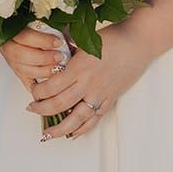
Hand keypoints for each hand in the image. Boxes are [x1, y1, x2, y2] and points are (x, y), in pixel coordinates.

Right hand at [0, 25, 67, 95]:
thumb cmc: (33, 21)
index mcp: (12, 29)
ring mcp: (11, 59)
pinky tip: (47, 87)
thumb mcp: (41, 20)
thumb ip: (50, 25)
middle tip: (59, 57)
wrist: (15, 27)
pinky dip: (36, 87)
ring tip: (57, 68)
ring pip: (22, 69)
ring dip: (42, 71)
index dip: (43, 41)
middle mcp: (8, 45)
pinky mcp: (17, 71)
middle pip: (21, 55)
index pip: (25, 36)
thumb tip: (67, 32)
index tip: (59, 42)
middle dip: (43, 58)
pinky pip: (25, 81)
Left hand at [26, 22, 152, 139]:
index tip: (33, 91)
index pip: (51, 86)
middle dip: (41, 110)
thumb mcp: (86, 40)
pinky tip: (73, 134)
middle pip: (59, 104)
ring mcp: (100, 94)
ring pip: (76, 118)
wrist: (139, 42)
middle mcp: (88, 83)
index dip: (37, 92)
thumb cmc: (114, 37)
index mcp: (79, 67)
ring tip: (47, 134)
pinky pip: (94, 119)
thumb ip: (68, 49)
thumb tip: (50, 51)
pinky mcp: (111, 99)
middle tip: (32, 109)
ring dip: (59, 129)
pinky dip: (82, 129)